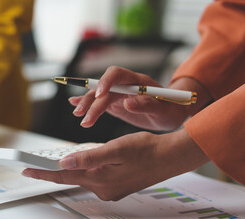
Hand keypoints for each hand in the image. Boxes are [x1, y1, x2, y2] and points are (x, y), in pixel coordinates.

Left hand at [22, 129, 209, 200]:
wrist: (170, 156)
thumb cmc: (146, 149)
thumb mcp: (115, 149)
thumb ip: (88, 157)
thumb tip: (64, 161)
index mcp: (100, 180)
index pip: (63, 175)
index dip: (43, 171)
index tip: (25, 169)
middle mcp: (103, 188)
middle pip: (70, 177)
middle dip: (53, 169)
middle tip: (35, 164)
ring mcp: (110, 189)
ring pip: (82, 176)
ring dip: (71, 167)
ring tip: (56, 159)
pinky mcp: (115, 185)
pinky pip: (94, 176)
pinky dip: (86, 168)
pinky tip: (84, 160)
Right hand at [71, 66, 211, 130]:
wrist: (171, 113)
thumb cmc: (171, 110)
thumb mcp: (164, 110)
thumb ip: (147, 105)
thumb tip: (129, 103)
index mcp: (137, 81)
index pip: (117, 74)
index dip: (106, 82)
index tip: (101, 95)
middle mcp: (125, 85)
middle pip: (102, 88)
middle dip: (91, 101)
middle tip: (84, 116)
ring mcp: (118, 94)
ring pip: (97, 96)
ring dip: (86, 105)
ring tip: (80, 118)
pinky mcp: (114, 103)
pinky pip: (97, 101)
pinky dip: (85, 102)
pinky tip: (73, 105)